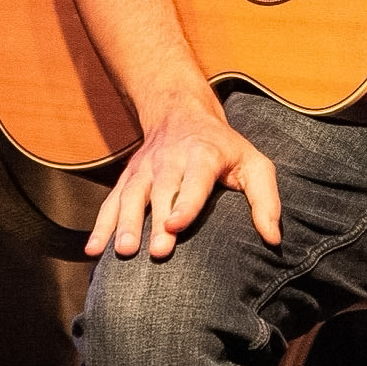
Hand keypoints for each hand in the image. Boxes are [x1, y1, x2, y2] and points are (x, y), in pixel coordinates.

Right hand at [85, 94, 281, 260]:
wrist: (181, 113)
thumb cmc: (225, 148)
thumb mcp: (254, 164)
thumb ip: (266, 200)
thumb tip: (273, 238)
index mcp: (204, 156)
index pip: (194, 181)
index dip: (185, 203)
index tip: (177, 225)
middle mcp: (170, 161)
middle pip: (161, 192)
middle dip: (155, 221)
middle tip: (155, 252)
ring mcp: (145, 169)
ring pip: (131, 196)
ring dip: (124, 224)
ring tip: (123, 252)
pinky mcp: (128, 178)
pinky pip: (111, 202)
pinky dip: (100, 225)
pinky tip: (93, 250)